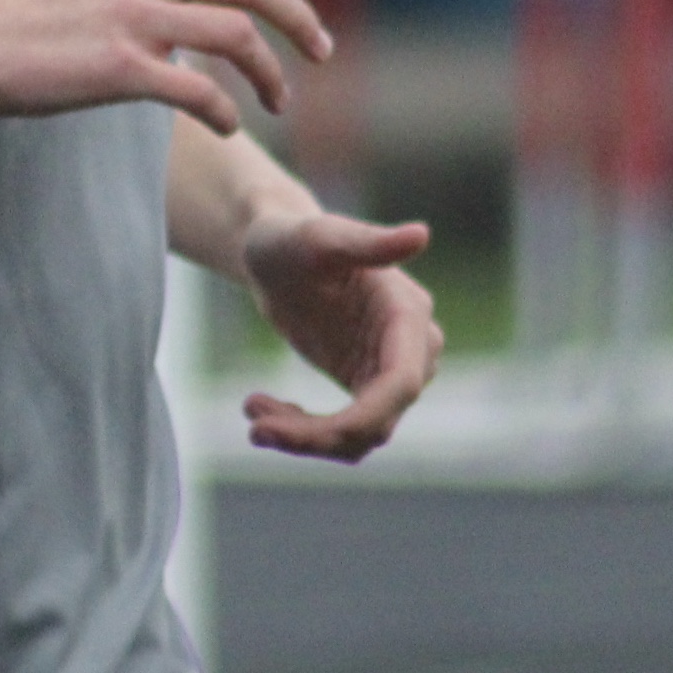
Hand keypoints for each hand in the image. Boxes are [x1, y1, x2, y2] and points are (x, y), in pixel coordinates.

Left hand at [239, 211, 441, 460]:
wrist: (274, 254)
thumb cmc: (290, 238)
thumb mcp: (316, 239)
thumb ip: (366, 242)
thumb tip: (421, 234)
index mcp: (406, 313)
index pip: (401, 383)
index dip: (362, 418)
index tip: (305, 434)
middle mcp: (411, 349)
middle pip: (379, 420)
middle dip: (319, 436)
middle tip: (256, 427)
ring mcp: (391, 372)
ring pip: (360, 435)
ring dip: (305, 438)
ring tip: (251, 410)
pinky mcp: (366, 386)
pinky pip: (344, 430)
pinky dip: (302, 431)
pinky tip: (261, 405)